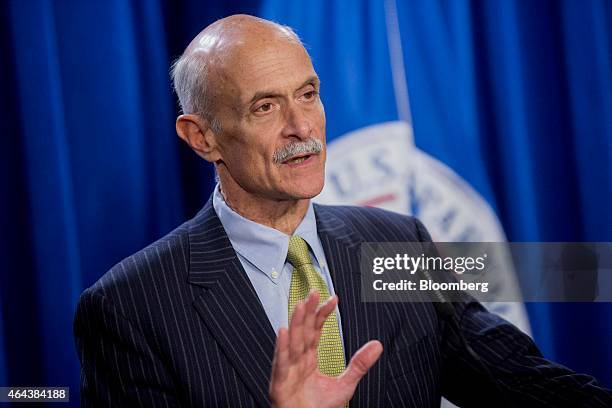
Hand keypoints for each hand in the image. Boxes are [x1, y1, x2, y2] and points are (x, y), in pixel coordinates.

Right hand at [269, 290, 382, 407]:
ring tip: (300, 304)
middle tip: (313, 291)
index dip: (322, 314)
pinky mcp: (279, 383)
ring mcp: (288, 370)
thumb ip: (359, 364)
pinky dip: (281, 347)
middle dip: (308, 311)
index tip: (333, 298)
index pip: (316, 330)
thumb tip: (378, 345)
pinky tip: (283, 331)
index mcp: (309, 358)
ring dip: (296, 323)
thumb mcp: (345, 384)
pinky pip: (281, 363)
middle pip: (302, 331)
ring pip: (292, 342)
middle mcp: (297, 360)